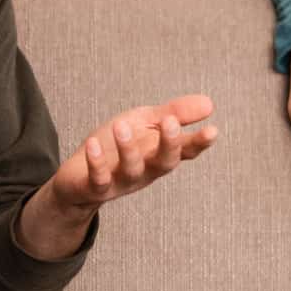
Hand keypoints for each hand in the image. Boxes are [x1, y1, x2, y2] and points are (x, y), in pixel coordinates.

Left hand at [16, 95, 217, 259]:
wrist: (78, 179)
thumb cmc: (115, 147)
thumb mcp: (145, 123)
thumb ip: (174, 114)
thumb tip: (210, 104)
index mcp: (159, 154)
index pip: (185, 149)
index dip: (199, 142)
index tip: (212, 130)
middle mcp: (145, 170)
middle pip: (164, 162)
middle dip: (169, 144)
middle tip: (170, 122)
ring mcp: (122, 181)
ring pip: (131, 169)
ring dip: (128, 149)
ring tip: (121, 125)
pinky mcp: (96, 187)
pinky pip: (99, 178)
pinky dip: (96, 162)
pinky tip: (93, 143)